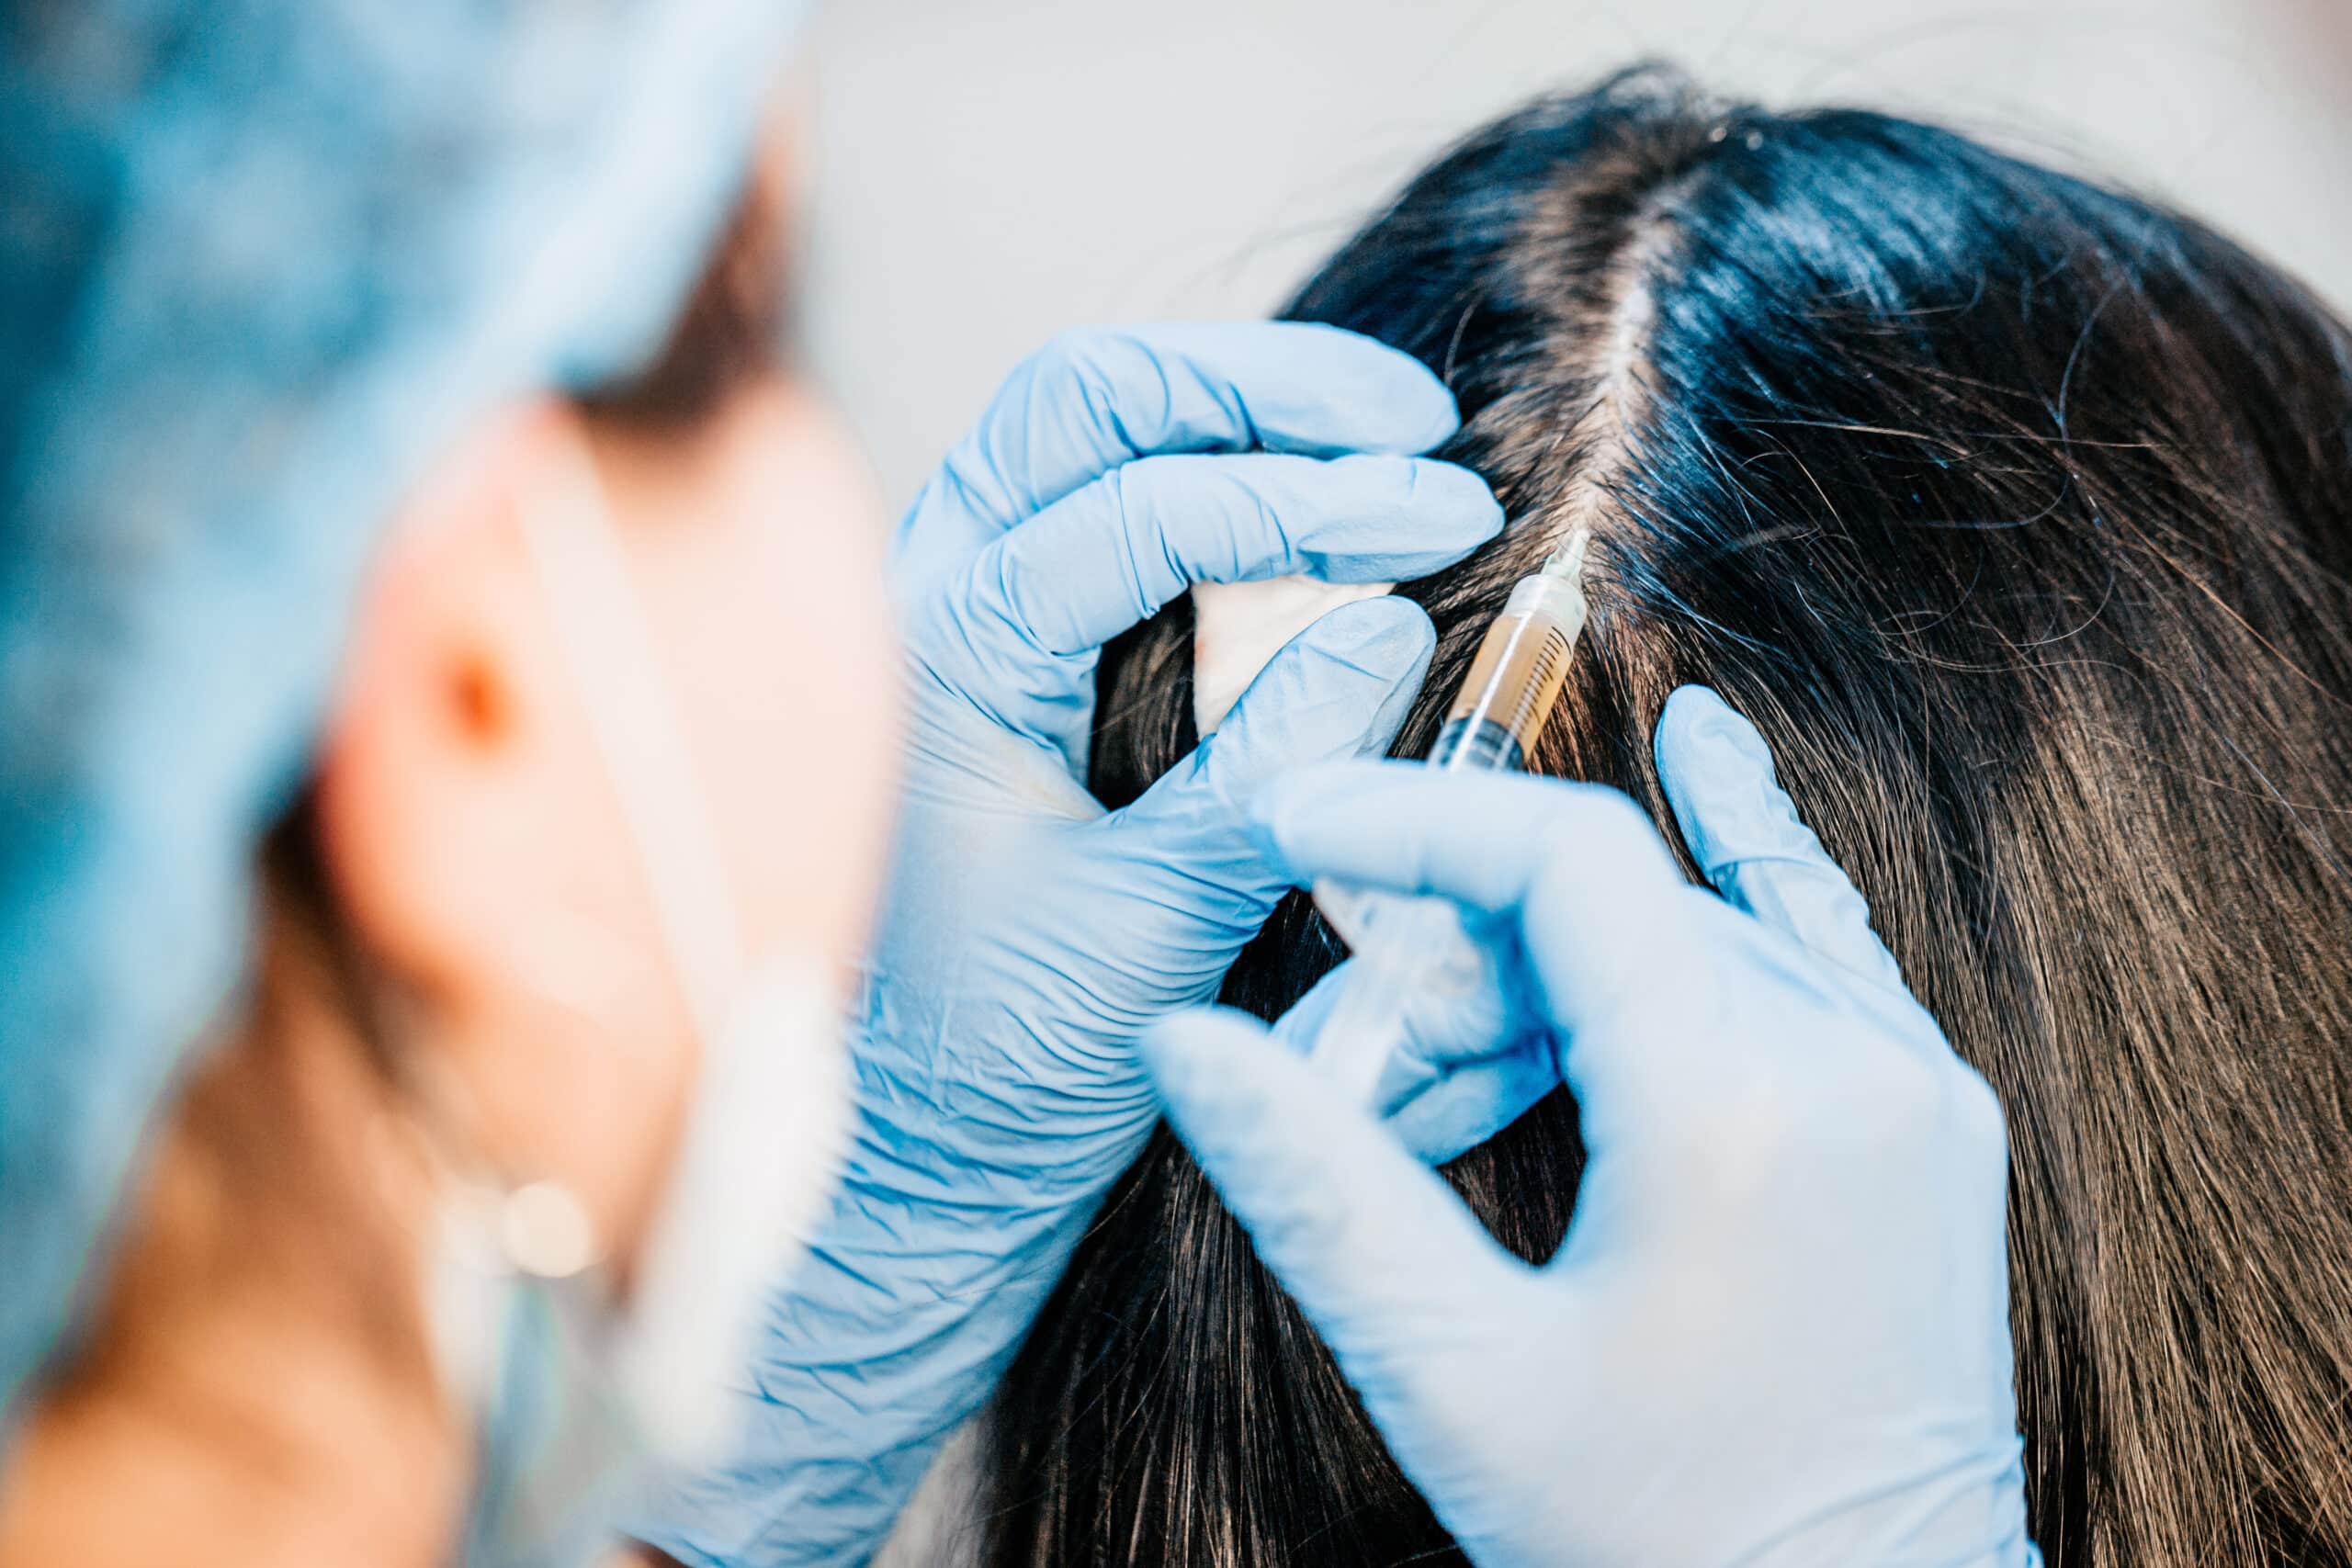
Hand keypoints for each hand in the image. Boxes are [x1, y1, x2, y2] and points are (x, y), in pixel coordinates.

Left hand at [634, 324, 1502, 1565]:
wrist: (893, 1165)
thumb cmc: (988, 1072)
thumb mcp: (1148, 933)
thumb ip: (1270, 782)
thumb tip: (1388, 624)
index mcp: (937, 666)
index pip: (1136, 513)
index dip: (1312, 503)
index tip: (1446, 519)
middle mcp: (919, 603)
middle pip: (1084, 401)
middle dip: (1262, 389)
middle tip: (1412, 422)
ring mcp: (947, 611)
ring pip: (1077, 430)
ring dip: (1230, 410)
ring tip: (1383, 432)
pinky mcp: (990, 648)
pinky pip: (1088, 504)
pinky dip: (1200, 477)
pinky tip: (1301, 502)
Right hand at [1145, 686, 2038, 1567]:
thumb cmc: (1665, 1546)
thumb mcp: (1456, 1379)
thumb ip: (1318, 1188)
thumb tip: (1182, 1040)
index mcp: (1734, 1112)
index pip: (1558, 862)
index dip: (1408, 821)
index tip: (1291, 826)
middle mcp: (1848, 1065)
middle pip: (1607, 906)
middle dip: (1451, 958)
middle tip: (1357, 1074)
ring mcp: (1910, 1084)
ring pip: (1687, 930)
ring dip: (1547, 972)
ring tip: (1451, 1093)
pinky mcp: (1929, 1115)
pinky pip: (1809, 941)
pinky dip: (1738, 863)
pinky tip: (1710, 759)